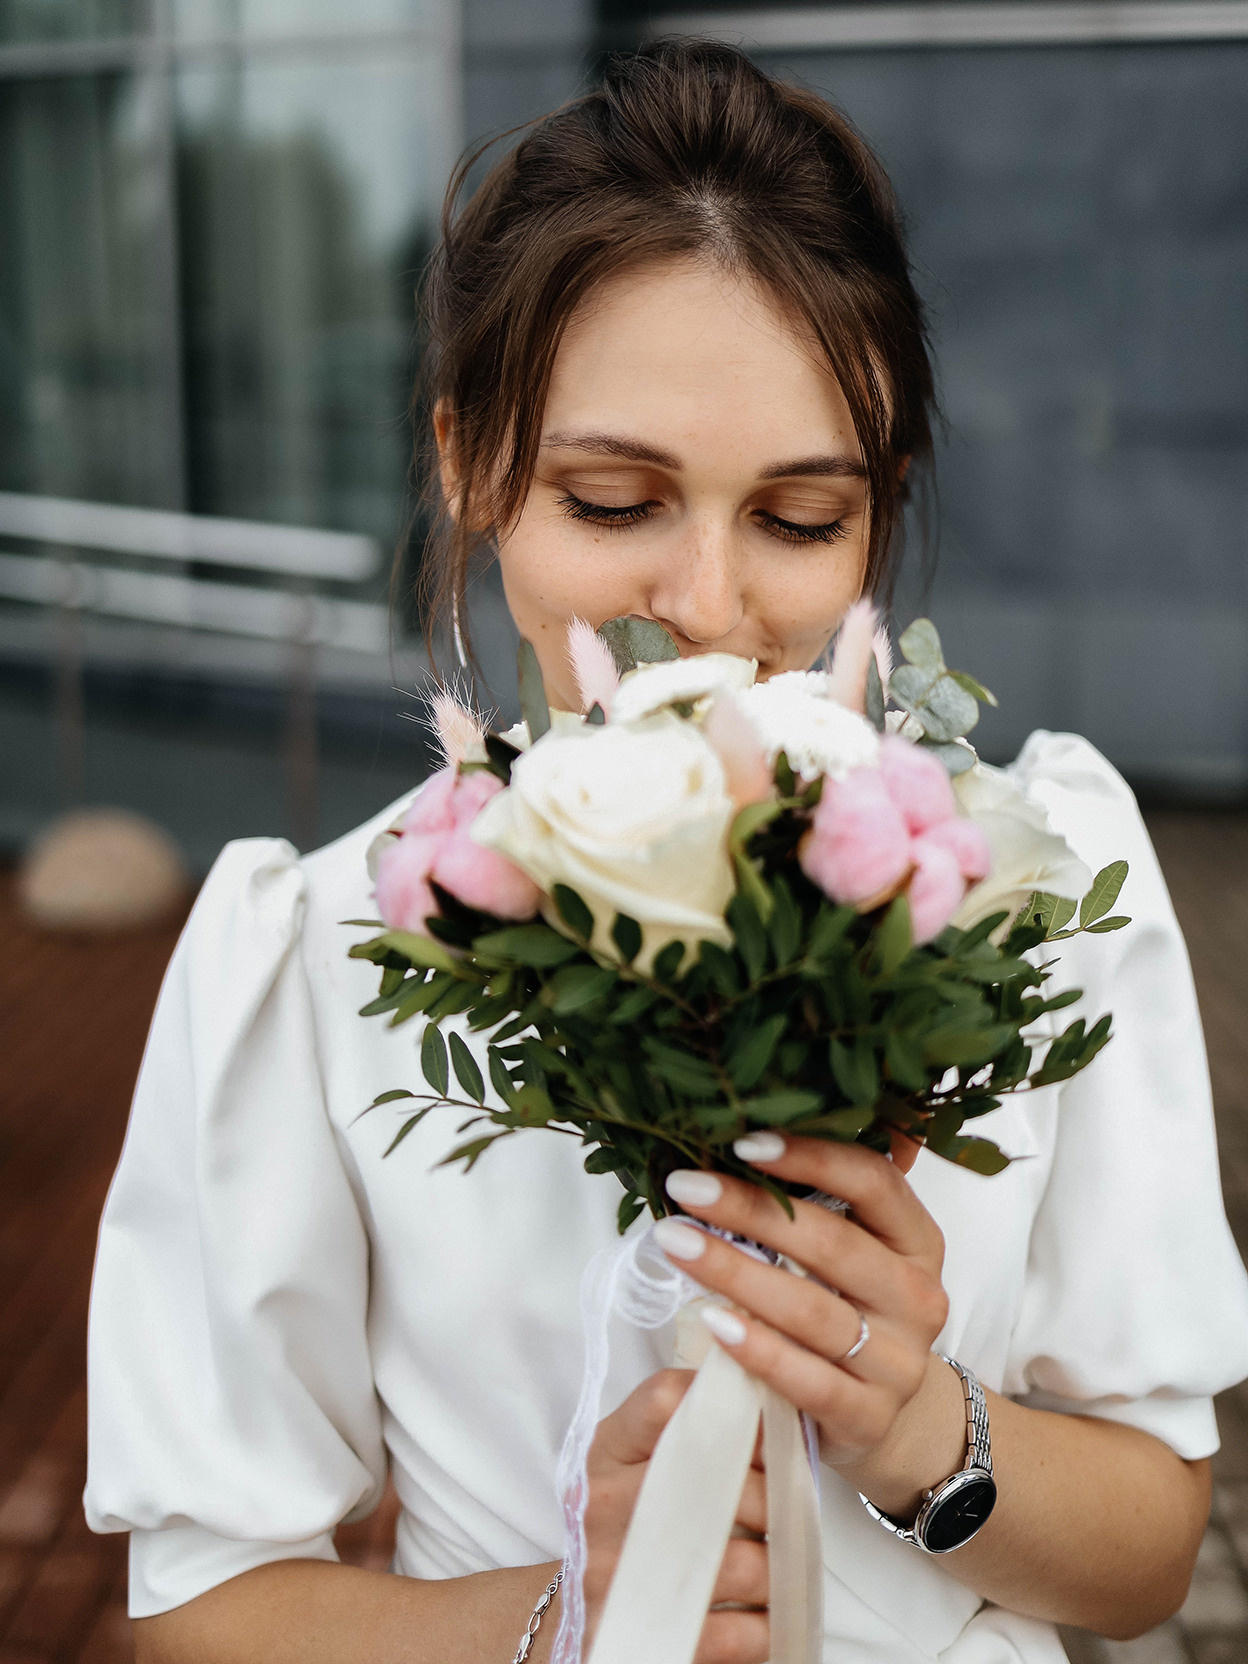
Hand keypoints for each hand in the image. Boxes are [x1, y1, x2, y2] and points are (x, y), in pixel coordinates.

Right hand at [584, 1370, 769, 1663]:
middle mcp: (603, 1504)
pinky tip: (765, 1618)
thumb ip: (688, 1427)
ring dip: (778, 1565)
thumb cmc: (628, 1524)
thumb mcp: (638, 1463)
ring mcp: (615, 1574)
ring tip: (781, 1563)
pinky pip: (734, 1634)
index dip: (740, 1413)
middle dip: (775, 1497)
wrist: (580, 1614)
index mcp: (605, 1450)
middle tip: (792, 1506)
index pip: (669, 1401)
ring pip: (741, 1562)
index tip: (777, 1431)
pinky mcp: (641, 1635)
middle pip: (721, 1482)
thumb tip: (774, 1400)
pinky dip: (764, 1628)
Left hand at [653, 1135, 960, 1514]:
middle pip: (831, 1243)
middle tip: (683, 1185)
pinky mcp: (867, 1417)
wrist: (885, 1417)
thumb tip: (778, 1110)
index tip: (741, 1141)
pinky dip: (757, 1349)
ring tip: (675, 1241)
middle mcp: (917, 1296)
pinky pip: (808, 1380)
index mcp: (917, 1240)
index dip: (810, 1156)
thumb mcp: (859, 1247)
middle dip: (750, 1209)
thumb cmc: (852, 1310)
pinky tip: (711, 1322)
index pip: (873, 1182)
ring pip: (811, 1310)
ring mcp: (897, 1362)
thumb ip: (830, 1192)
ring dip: (735, 1272)